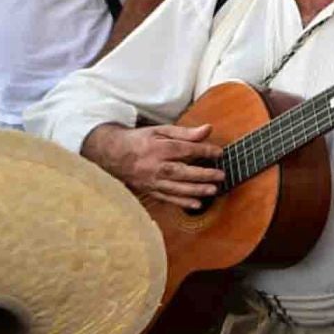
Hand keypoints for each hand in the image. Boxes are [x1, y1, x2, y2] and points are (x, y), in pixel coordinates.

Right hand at [81, 122, 223, 209]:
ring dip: (195, 190)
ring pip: (175, 187)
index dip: (203, 151)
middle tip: (221, 175)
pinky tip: (197, 204)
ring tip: (213, 190)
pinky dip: (182, 203)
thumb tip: (208, 129)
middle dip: (202, 174)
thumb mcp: (160, 131)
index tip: (219, 153)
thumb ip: (185, 132)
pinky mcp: (149, 190)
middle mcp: (154, 166)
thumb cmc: (141, 140)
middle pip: (181, 171)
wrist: (112, 154)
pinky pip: (167, 198)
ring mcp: (151, 180)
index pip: (183, 150)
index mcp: (157, 148)